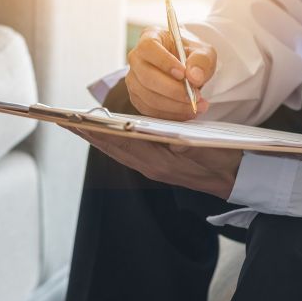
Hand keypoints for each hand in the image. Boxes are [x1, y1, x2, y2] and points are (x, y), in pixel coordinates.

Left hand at [66, 127, 241, 199]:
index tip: (74, 120)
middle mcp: (150, 167)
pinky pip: (126, 153)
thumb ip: (181, 142)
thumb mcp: (204, 147)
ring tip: (76, 125)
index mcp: (158, 162)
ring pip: (116, 151)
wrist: (239, 179)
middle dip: (87, 133)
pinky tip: (104, 135)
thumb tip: (160, 135)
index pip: (119, 143)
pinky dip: (112, 142)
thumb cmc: (224, 159)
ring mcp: (152, 169)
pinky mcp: (156, 167)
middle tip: (62, 120)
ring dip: (95, 137)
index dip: (96, 130)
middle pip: (111, 147)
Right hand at [127, 27, 216, 120]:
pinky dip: (169, 114)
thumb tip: (194, 76)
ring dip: (174, 105)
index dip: (164, 62)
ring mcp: (133, 79)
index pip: (148, 48)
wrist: (185, 68)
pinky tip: (186, 112)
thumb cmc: (190, 55)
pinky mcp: (137, 97)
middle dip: (172, 90)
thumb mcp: (203, 52)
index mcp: (150, 37)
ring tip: (197, 105)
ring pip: (147, 96)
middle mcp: (136, 58)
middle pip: (146, 76)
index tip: (183, 74)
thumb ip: (201, 61)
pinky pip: (149, 110)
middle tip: (194, 95)